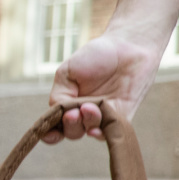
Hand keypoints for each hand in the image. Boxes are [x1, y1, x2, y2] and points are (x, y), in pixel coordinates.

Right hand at [47, 33, 161, 142]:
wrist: (128, 45)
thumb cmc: (96, 56)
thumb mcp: (68, 72)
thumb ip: (59, 95)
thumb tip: (59, 115)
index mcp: (67, 104)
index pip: (55, 125)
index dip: (50, 134)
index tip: (50, 133)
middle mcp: (84, 114)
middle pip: (72, 132)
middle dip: (70, 126)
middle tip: (74, 113)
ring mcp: (104, 116)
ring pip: (90, 131)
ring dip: (86, 124)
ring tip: (89, 107)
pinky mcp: (123, 116)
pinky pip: (112, 131)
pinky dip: (103, 132)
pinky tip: (97, 128)